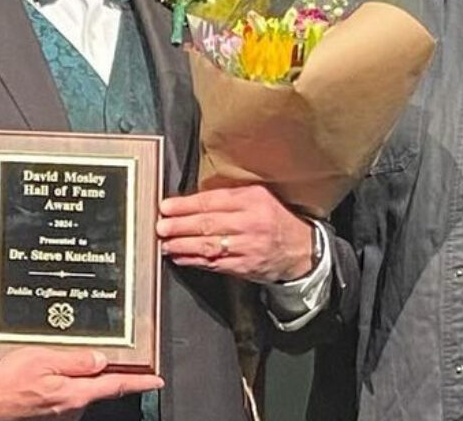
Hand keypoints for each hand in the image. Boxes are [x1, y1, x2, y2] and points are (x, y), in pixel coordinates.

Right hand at [0, 347, 163, 420]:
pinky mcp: (51, 417)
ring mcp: (62, 415)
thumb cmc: (6, 386)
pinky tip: (37, 379)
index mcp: (74, 392)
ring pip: (78, 390)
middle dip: (92, 371)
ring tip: (43, 367)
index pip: (116, 385)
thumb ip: (74, 359)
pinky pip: (63, 397)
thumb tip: (100, 359)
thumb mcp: (40, 359)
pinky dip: (57, 385)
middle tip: (72, 356)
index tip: (157, 380)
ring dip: (70, 378)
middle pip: (96, 386)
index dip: (139, 382)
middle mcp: (73, 408)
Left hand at [157, 185, 313, 281]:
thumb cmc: (273, 219)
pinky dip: (194, 261)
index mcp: (253, 199)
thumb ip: (229, 197)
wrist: (301, 249)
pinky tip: (180, 257)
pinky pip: (214, 263)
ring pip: (209, 245)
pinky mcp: (245, 266)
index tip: (166, 206)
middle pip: (208, 223)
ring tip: (165, 243)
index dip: (186, 205)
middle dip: (179, 225)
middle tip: (161, 226)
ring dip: (183, 245)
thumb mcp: (259, 197)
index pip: (212, 201)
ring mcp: (248, 247)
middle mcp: (250, 223)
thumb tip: (191, 201)